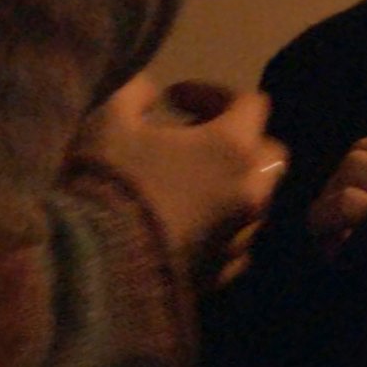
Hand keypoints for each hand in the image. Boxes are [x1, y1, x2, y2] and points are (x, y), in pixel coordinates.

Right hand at [75, 74, 284, 287]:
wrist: (96, 266)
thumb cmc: (111, 181)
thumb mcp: (109, 119)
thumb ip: (134, 92)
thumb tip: (149, 91)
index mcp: (232, 147)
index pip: (250, 103)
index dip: (213, 93)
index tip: (173, 99)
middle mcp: (249, 192)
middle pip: (269, 154)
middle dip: (239, 140)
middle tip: (193, 139)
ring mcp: (239, 238)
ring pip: (256, 202)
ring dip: (230, 185)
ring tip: (187, 184)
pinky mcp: (222, 275)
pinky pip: (235, 243)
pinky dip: (220, 226)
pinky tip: (185, 225)